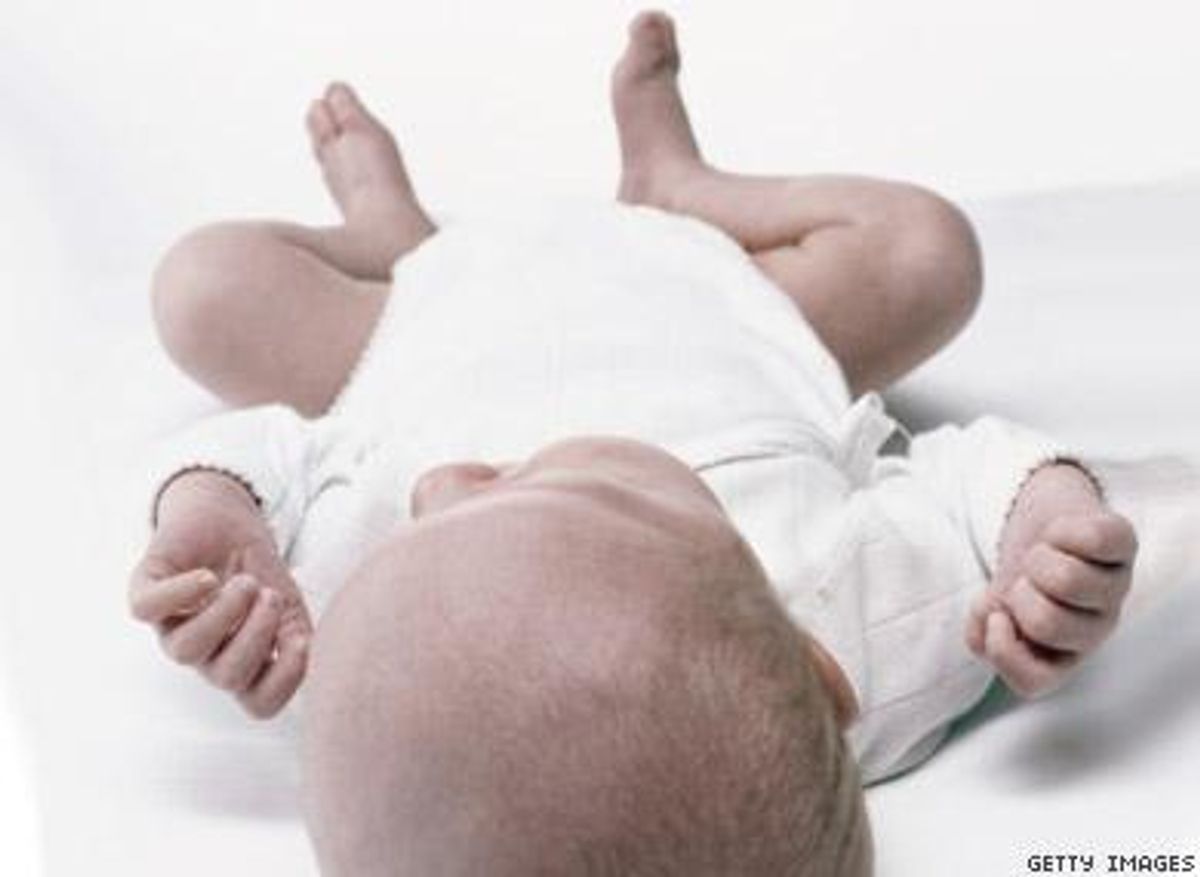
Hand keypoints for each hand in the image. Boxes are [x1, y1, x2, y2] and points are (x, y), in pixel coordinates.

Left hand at [128, 469, 312, 717]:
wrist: (223, 520)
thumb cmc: (257, 569)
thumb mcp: (288, 604)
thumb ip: (298, 636)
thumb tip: (307, 656)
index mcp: (241, 663)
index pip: (259, 702)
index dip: (284, 680)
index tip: (302, 640)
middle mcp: (205, 654)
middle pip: (226, 678)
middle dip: (257, 635)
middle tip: (270, 595)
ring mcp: (172, 627)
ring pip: (185, 650)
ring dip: (224, 615)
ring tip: (246, 582)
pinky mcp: (146, 592)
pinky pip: (146, 609)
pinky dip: (178, 594)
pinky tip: (206, 579)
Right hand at [966, 465, 1136, 697]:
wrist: (1045, 522)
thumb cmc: (1025, 572)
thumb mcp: (995, 605)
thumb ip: (985, 628)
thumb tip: (989, 626)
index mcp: (1061, 652)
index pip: (1033, 680)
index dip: (1004, 651)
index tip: (998, 618)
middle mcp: (1095, 626)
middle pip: (1047, 623)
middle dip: (1019, 594)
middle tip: (1024, 580)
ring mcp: (1115, 586)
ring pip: (1068, 580)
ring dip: (1038, 558)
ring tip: (1041, 554)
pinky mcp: (1124, 545)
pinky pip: (1095, 539)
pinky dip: (1062, 530)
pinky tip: (1060, 534)